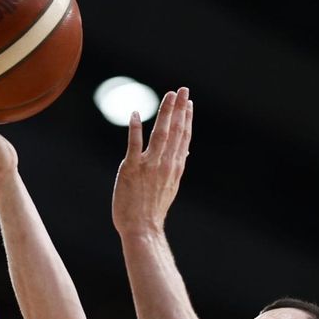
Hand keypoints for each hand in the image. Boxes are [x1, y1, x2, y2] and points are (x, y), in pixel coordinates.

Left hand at [112, 87, 192, 236]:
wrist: (142, 228)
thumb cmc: (153, 210)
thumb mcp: (170, 187)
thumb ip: (176, 166)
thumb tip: (185, 152)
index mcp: (175, 168)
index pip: (184, 138)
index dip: (186, 118)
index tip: (188, 103)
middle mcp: (165, 164)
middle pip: (175, 131)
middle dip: (179, 108)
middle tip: (182, 89)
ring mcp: (149, 166)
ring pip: (160, 134)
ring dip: (165, 113)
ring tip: (169, 95)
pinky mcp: (131, 169)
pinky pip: (134, 145)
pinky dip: (136, 128)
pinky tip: (136, 113)